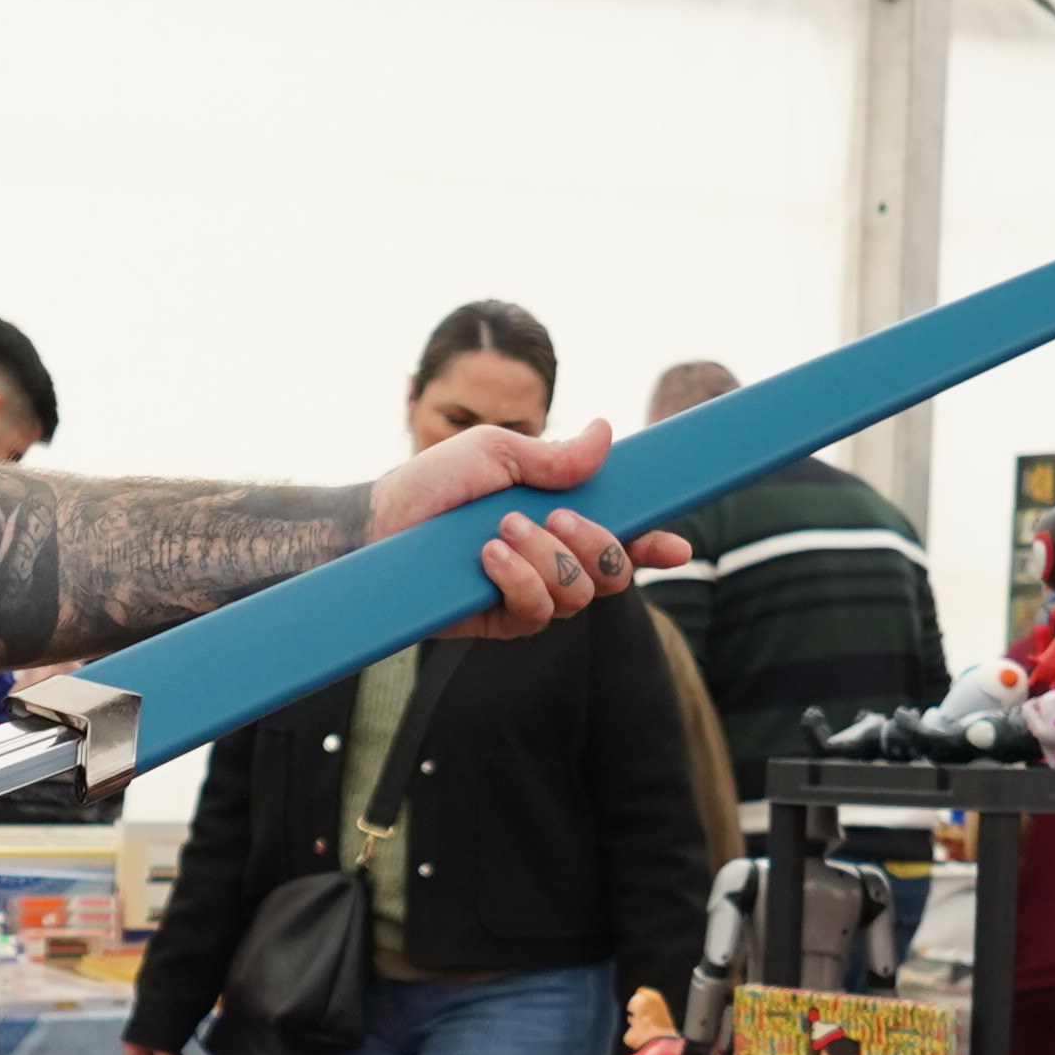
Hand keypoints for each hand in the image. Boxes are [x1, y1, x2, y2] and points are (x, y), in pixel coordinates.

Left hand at [372, 421, 679, 640]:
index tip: (676, 545)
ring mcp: (529, 592)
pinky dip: (522, 581)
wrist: (377, 524)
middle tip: (558, 517)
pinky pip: (541, 612)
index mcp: (560, 517)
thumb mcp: (495, 453)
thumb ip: (554, 456)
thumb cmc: (432, 484)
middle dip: (599, 544)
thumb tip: (607, 433)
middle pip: (616, 572)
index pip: (623, 537)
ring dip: (549, 557)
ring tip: (503, 530)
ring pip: (582, 594)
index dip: (655, 545)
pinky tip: (489, 559)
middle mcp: (552, 558)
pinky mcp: (502, 620)